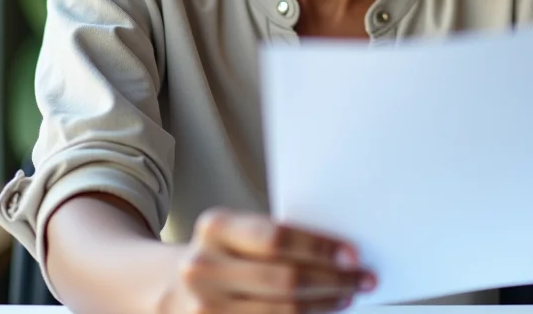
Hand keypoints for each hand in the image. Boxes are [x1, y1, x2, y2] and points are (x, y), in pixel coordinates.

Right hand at [164, 207, 375, 313]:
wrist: (170, 287)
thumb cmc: (219, 254)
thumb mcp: (235, 232)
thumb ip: (274, 238)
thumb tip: (339, 252)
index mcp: (215, 228)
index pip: (277, 237)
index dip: (320, 247)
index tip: (352, 254)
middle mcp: (204, 268)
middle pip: (285, 279)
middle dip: (333, 280)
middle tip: (362, 278)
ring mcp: (205, 308)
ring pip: (283, 312)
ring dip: (324, 305)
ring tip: (346, 296)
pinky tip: (319, 313)